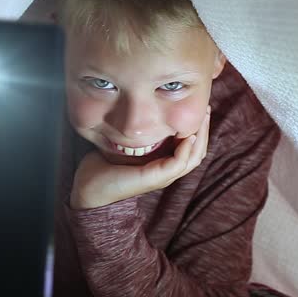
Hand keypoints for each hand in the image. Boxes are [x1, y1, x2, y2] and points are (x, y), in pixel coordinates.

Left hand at [70, 106, 210, 209]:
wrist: (90, 188)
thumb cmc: (104, 166)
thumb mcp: (125, 144)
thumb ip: (138, 133)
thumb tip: (142, 110)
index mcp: (162, 164)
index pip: (191, 148)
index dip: (198, 129)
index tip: (200, 108)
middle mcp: (167, 172)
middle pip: (197, 152)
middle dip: (204, 129)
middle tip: (207, 109)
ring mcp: (163, 176)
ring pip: (193, 158)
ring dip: (201, 136)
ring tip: (203, 118)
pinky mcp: (155, 177)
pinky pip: (179, 163)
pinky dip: (186, 149)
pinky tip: (188, 135)